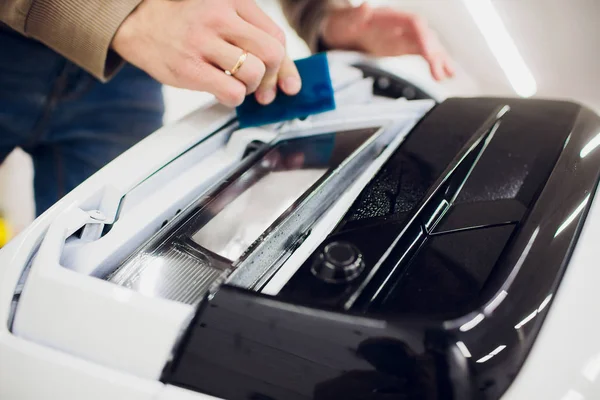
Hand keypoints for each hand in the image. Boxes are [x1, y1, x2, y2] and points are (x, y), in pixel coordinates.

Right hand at [112, 0, 301, 106]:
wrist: (137, 21)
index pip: (276, 36)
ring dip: (251, 88)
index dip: (284, 64)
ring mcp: (203, 42)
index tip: (282, 79)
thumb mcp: (220, 14)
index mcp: (233, 1)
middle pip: (271, 54)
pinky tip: (224, 93)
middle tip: (260, 85)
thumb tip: (285, 78)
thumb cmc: (184, 21)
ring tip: (237, 85)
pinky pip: (231, 91)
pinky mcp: (189, 68)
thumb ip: (252, 36)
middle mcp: (220, 17)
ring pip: (254, 73)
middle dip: (272, 77)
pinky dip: (234, 98)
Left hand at [322, 4, 454, 80]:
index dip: (423, 36)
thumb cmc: (343, 23)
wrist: (340, 30)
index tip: (428, 52)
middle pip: (425, 36)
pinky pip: (422, 53)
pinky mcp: (402, 48)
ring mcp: (403, 37)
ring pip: (428, 45)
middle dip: (435, 53)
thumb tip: (365, 6)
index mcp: (391, 17)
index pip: (414, 23)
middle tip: (439, 72)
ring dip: (439, 59)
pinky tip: (443, 74)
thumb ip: (356, 15)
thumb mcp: (345, 20)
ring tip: (448, 75)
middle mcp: (401, 26)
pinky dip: (434, 62)